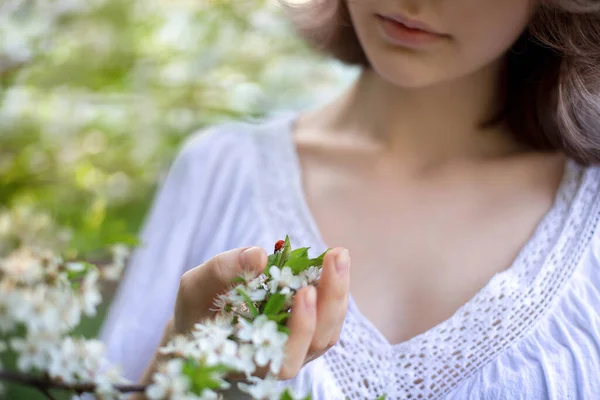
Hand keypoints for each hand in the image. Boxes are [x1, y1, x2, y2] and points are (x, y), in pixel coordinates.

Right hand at [172, 245, 350, 379]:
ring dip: (337, 291)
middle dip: (330, 299)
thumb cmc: (198, 309)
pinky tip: (332, 262)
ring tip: (337, 255)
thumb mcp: (196, 287)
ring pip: (328, 330)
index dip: (299, 328)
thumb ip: (222, 271)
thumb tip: (258, 255)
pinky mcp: (307, 331)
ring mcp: (296, 348)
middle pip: (317, 341)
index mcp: (250, 360)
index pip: (284, 357)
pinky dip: (334, 290)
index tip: (304, 291)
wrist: (204, 319)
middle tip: (334, 257)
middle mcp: (279, 360)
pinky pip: (329, 317)